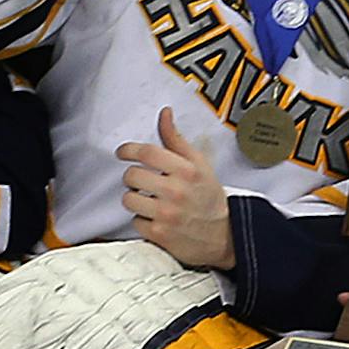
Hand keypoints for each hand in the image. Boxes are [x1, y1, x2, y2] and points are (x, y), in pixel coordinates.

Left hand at [118, 108, 233, 269]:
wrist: (224, 233)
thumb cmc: (209, 197)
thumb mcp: (199, 164)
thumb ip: (176, 140)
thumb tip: (165, 115)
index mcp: (187, 170)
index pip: (147, 152)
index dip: (129, 150)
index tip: (123, 152)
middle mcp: (176, 191)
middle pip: (132, 175)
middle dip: (134, 177)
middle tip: (145, 181)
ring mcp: (166, 213)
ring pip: (128, 198)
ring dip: (135, 199)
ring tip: (150, 200)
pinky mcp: (159, 233)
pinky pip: (134, 221)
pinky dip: (142, 220)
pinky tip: (155, 217)